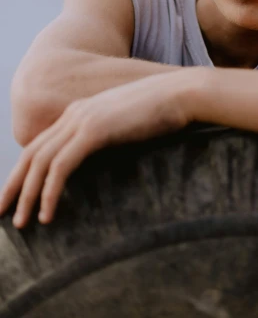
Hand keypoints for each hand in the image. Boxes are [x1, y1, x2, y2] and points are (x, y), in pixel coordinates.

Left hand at [0, 70, 199, 228]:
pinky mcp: (94, 131)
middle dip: (14, 186)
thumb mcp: (126, 125)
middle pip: (32, 154)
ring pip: (41, 163)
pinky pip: (61, 167)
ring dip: (27, 196)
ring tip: (21, 223)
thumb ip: (108, 136)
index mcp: (80, 112)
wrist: (180, 93)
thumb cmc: (161, 112)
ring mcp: (83, 120)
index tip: (15, 197)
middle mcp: (74, 114)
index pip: (41, 145)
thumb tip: (100, 161)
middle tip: (1, 214)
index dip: (23, 172)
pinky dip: (50, 192)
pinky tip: (47, 214)